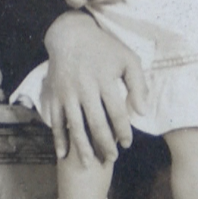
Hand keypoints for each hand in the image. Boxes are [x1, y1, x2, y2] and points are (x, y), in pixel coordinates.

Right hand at [42, 12, 147, 166]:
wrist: (70, 35)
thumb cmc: (104, 49)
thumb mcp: (127, 58)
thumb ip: (138, 84)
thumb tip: (142, 112)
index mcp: (105, 79)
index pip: (117, 112)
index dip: (123, 131)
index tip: (128, 143)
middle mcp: (85, 87)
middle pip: (96, 123)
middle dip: (105, 145)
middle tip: (112, 158)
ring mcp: (67, 93)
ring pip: (75, 126)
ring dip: (83, 148)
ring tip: (90, 164)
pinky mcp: (55, 95)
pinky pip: (56, 122)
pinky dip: (59, 139)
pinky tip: (64, 155)